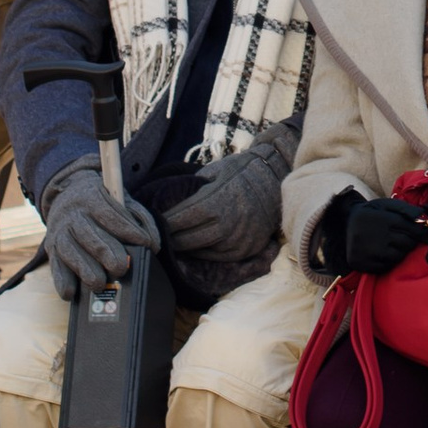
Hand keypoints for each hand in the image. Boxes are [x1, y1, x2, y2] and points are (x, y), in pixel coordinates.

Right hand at [39, 153, 157, 300]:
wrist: (67, 194)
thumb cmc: (102, 203)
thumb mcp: (121, 199)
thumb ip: (139, 218)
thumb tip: (153, 245)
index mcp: (92, 198)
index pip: (110, 214)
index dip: (128, 230)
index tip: (145, 243)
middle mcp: (74, 215)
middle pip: (90, 235)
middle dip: (106, 253)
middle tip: (121, 267)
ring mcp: (60, 232)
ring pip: (70, 251)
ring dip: (84, 269)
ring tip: (99, 283)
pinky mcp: (52, 249)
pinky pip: (55, 267)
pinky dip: (62, 281)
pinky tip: (71, 292)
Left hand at [166, 120, 297, 267]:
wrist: (276, 179)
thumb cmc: (241, 171)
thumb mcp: (214, 172)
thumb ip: (192, 189)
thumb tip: (167, 201)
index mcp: (216, 202)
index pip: (179, 220)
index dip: (162, 222)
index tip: (151, 222)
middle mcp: (227, 224)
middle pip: (185, 240)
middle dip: (169, 237)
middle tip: (156, 235)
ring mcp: (238, 239)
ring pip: (199, 250)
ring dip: (184, 246)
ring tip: (172, 240)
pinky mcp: (245, 249)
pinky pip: (216, 256)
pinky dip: (203, 251)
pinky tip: (195, 244)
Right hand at [309, 186, 425, 276]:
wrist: (344, 225)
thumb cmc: (370, 214)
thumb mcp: (385, 205)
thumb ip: (404, 209)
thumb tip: (421, 215)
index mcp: (380, 219)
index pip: (409, 227)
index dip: (416, 229)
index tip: (418, 230)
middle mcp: (374, 236)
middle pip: (405, 243)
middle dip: (409, 241)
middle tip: (405, 238)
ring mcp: (367, 251)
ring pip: (397, 256)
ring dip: (400, 252)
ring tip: (393, 245)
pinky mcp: (362, 263)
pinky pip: (385, 267)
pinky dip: (389, 262)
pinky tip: (383, 253)